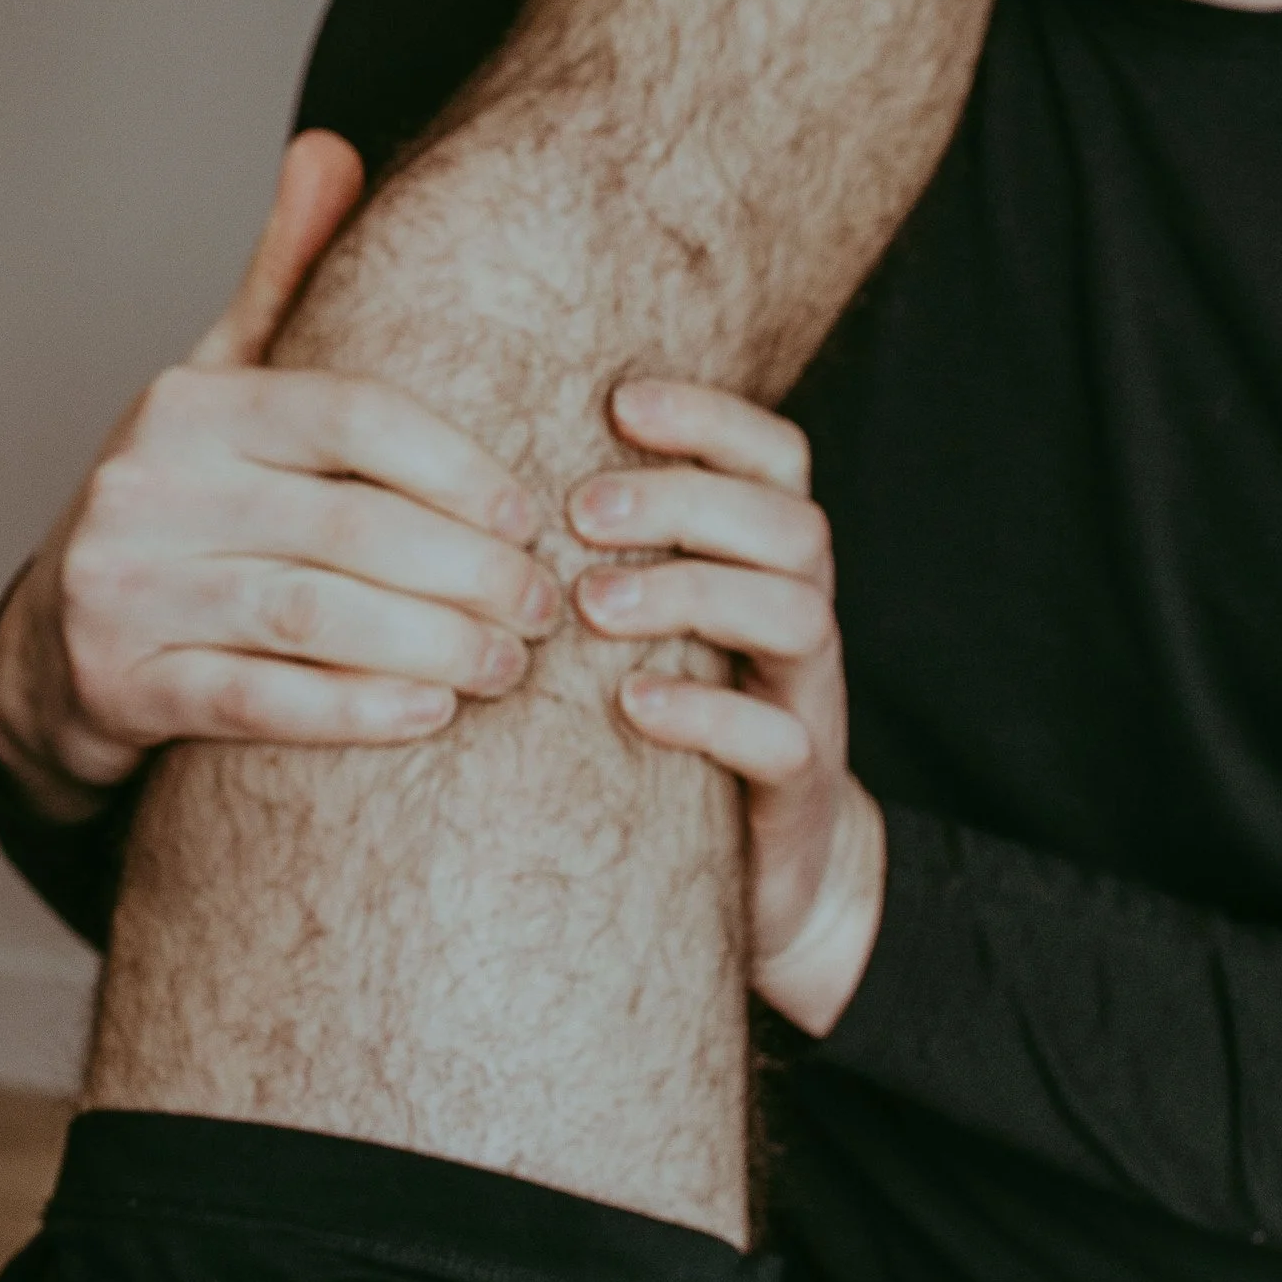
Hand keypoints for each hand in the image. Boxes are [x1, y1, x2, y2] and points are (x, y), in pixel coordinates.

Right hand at [0, 131, 558, 812]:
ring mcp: (125, 591)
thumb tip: (330, 147)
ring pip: (310, 616)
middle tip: (545, 605)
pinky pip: (258, 702)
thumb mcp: (219, 387)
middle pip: (346, 524)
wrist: (54, 648)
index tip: (532, 514)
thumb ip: (283, 279)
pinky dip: (354, 712)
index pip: (351, 416)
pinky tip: (430, 716)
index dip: (457, 468)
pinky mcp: (121, 687)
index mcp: (188, 405)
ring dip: (430, 645)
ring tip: (509, 665)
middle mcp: (144, 487)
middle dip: (468, 570)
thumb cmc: (182, 508)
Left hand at [568, 382, 885, 1036]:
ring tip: (593, 607)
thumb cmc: (667, 721)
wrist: (761, 878)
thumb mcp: (644, 622)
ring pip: (798, 613)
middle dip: (684, 501)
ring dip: (691, 592)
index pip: (776, 457)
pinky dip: (707, 712)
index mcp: (766, 561)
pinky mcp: (798, 788)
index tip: (620, 402)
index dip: (710, 417)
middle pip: (791, 522)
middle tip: (580, 513)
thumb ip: (600, 551)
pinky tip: (634, 704)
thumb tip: (474, 470)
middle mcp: (800, 615)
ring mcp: (807, 700)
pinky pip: (779, 738)